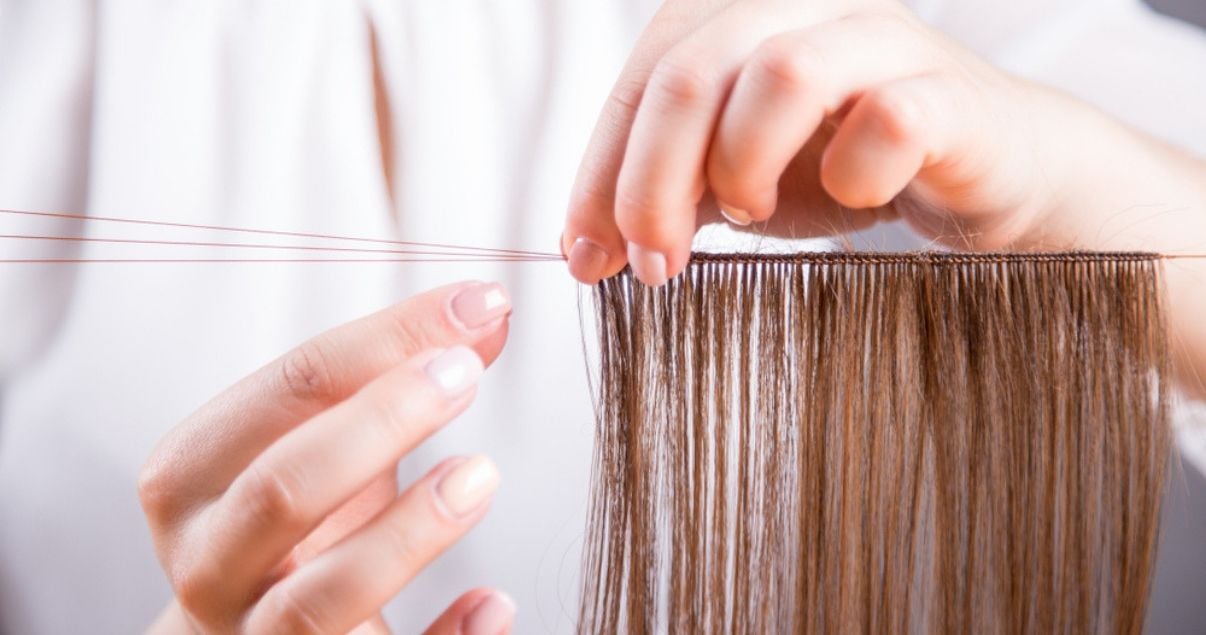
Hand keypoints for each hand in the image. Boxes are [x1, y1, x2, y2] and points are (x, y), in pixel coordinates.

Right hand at [139, 282, 516, 633]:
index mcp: (191, 475)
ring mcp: (252, 634)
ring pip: (316, 600)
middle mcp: (208, 561)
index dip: (388, 340)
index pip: (288, 387)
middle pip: (284, 489)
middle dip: (381, 422)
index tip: (476, 304)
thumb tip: (483, 312)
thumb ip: (390, 373)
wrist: (243, 626)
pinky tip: (492, 602)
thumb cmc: (291, 516)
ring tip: (481, 476)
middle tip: (465, 375)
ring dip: (407, 535)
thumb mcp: (318, 435)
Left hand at [560, 0, 1146, 284]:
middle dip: (651, 180)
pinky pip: (889, 118)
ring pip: (782, 72)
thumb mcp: (735, 179)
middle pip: (694, 70)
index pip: (644, 75)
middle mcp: (805, 10)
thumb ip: (668, 192)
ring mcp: (882, 42)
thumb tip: (586, 250)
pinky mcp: (950, 94)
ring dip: (741, 163)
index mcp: (742, 19)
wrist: (983, 174)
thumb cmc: (847, 167)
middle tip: (651, 264)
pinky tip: (853, 202)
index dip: (602, 168)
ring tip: (749, 214)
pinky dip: (853, 175)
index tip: (586, 256)